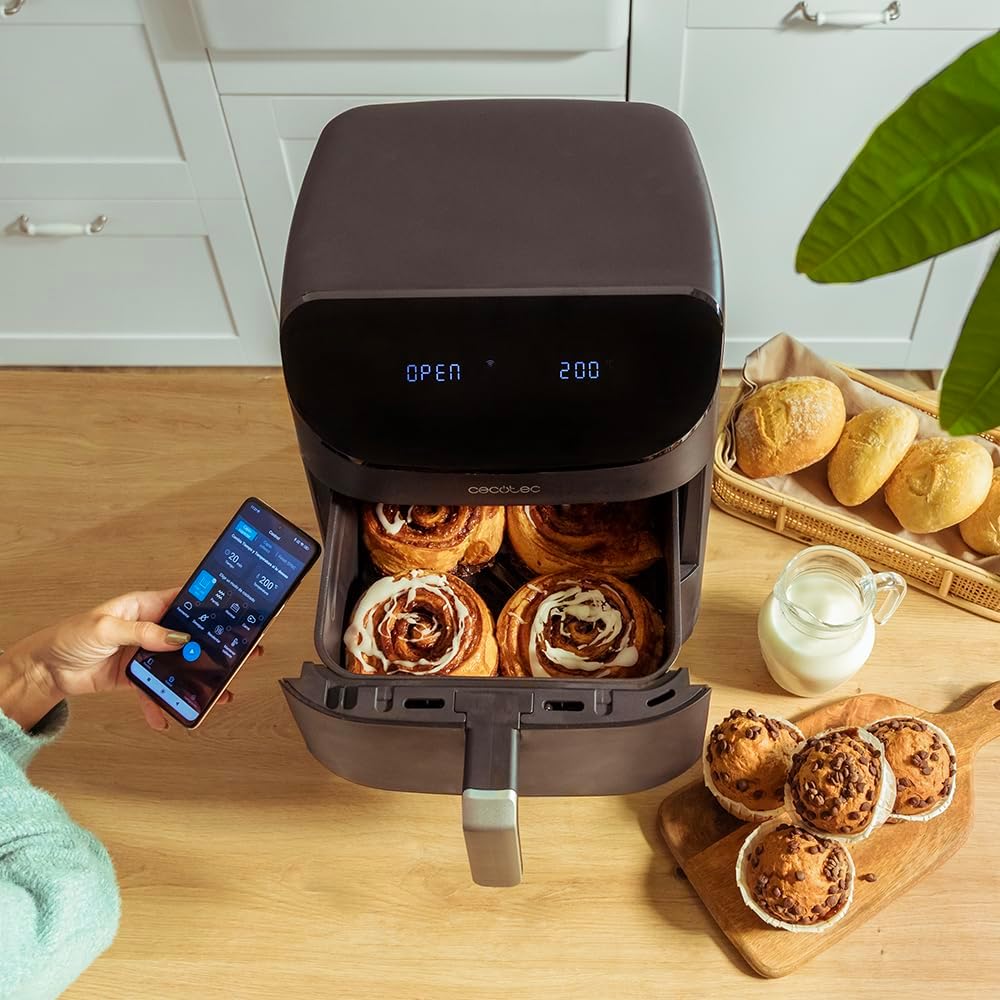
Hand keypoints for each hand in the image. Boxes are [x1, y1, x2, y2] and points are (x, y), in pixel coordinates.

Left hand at [4, 590, 254, 731]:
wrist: (45, 671)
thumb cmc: (69, 637)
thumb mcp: (105, 628)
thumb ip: (142, 633)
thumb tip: (176, 637)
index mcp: (146, 606)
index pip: (186, 601)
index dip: (211, 606)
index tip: (235, 615)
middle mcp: (151, 628)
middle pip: (190, 635)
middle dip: (214, 647)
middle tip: (241, 655)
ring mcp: (145, 653)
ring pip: (179, 665)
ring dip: (195, 679)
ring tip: (216, 693)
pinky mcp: (136, 676)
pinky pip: (157, 689)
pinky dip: (162, 704)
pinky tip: (166, 717)